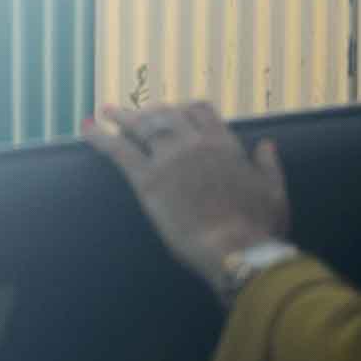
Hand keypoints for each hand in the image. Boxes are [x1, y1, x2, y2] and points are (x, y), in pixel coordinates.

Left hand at [86, 102, 290, 298]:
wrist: (237, 250)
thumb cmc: (259, 229)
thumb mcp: (275, 193)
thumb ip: (269, 166)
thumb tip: (266, 144)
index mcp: (223, 144)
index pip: (199, 110)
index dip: (185, 109)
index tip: (176, 113)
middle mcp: (193, 143)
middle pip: (166, 113)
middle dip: (150, 112)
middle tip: (136, 114)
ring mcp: (168, 159)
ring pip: (139, 125)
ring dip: (121, 116)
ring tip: (106, 110)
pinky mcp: (148, 180)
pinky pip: (118, 150)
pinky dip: (99, 136)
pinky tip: (86, 128)